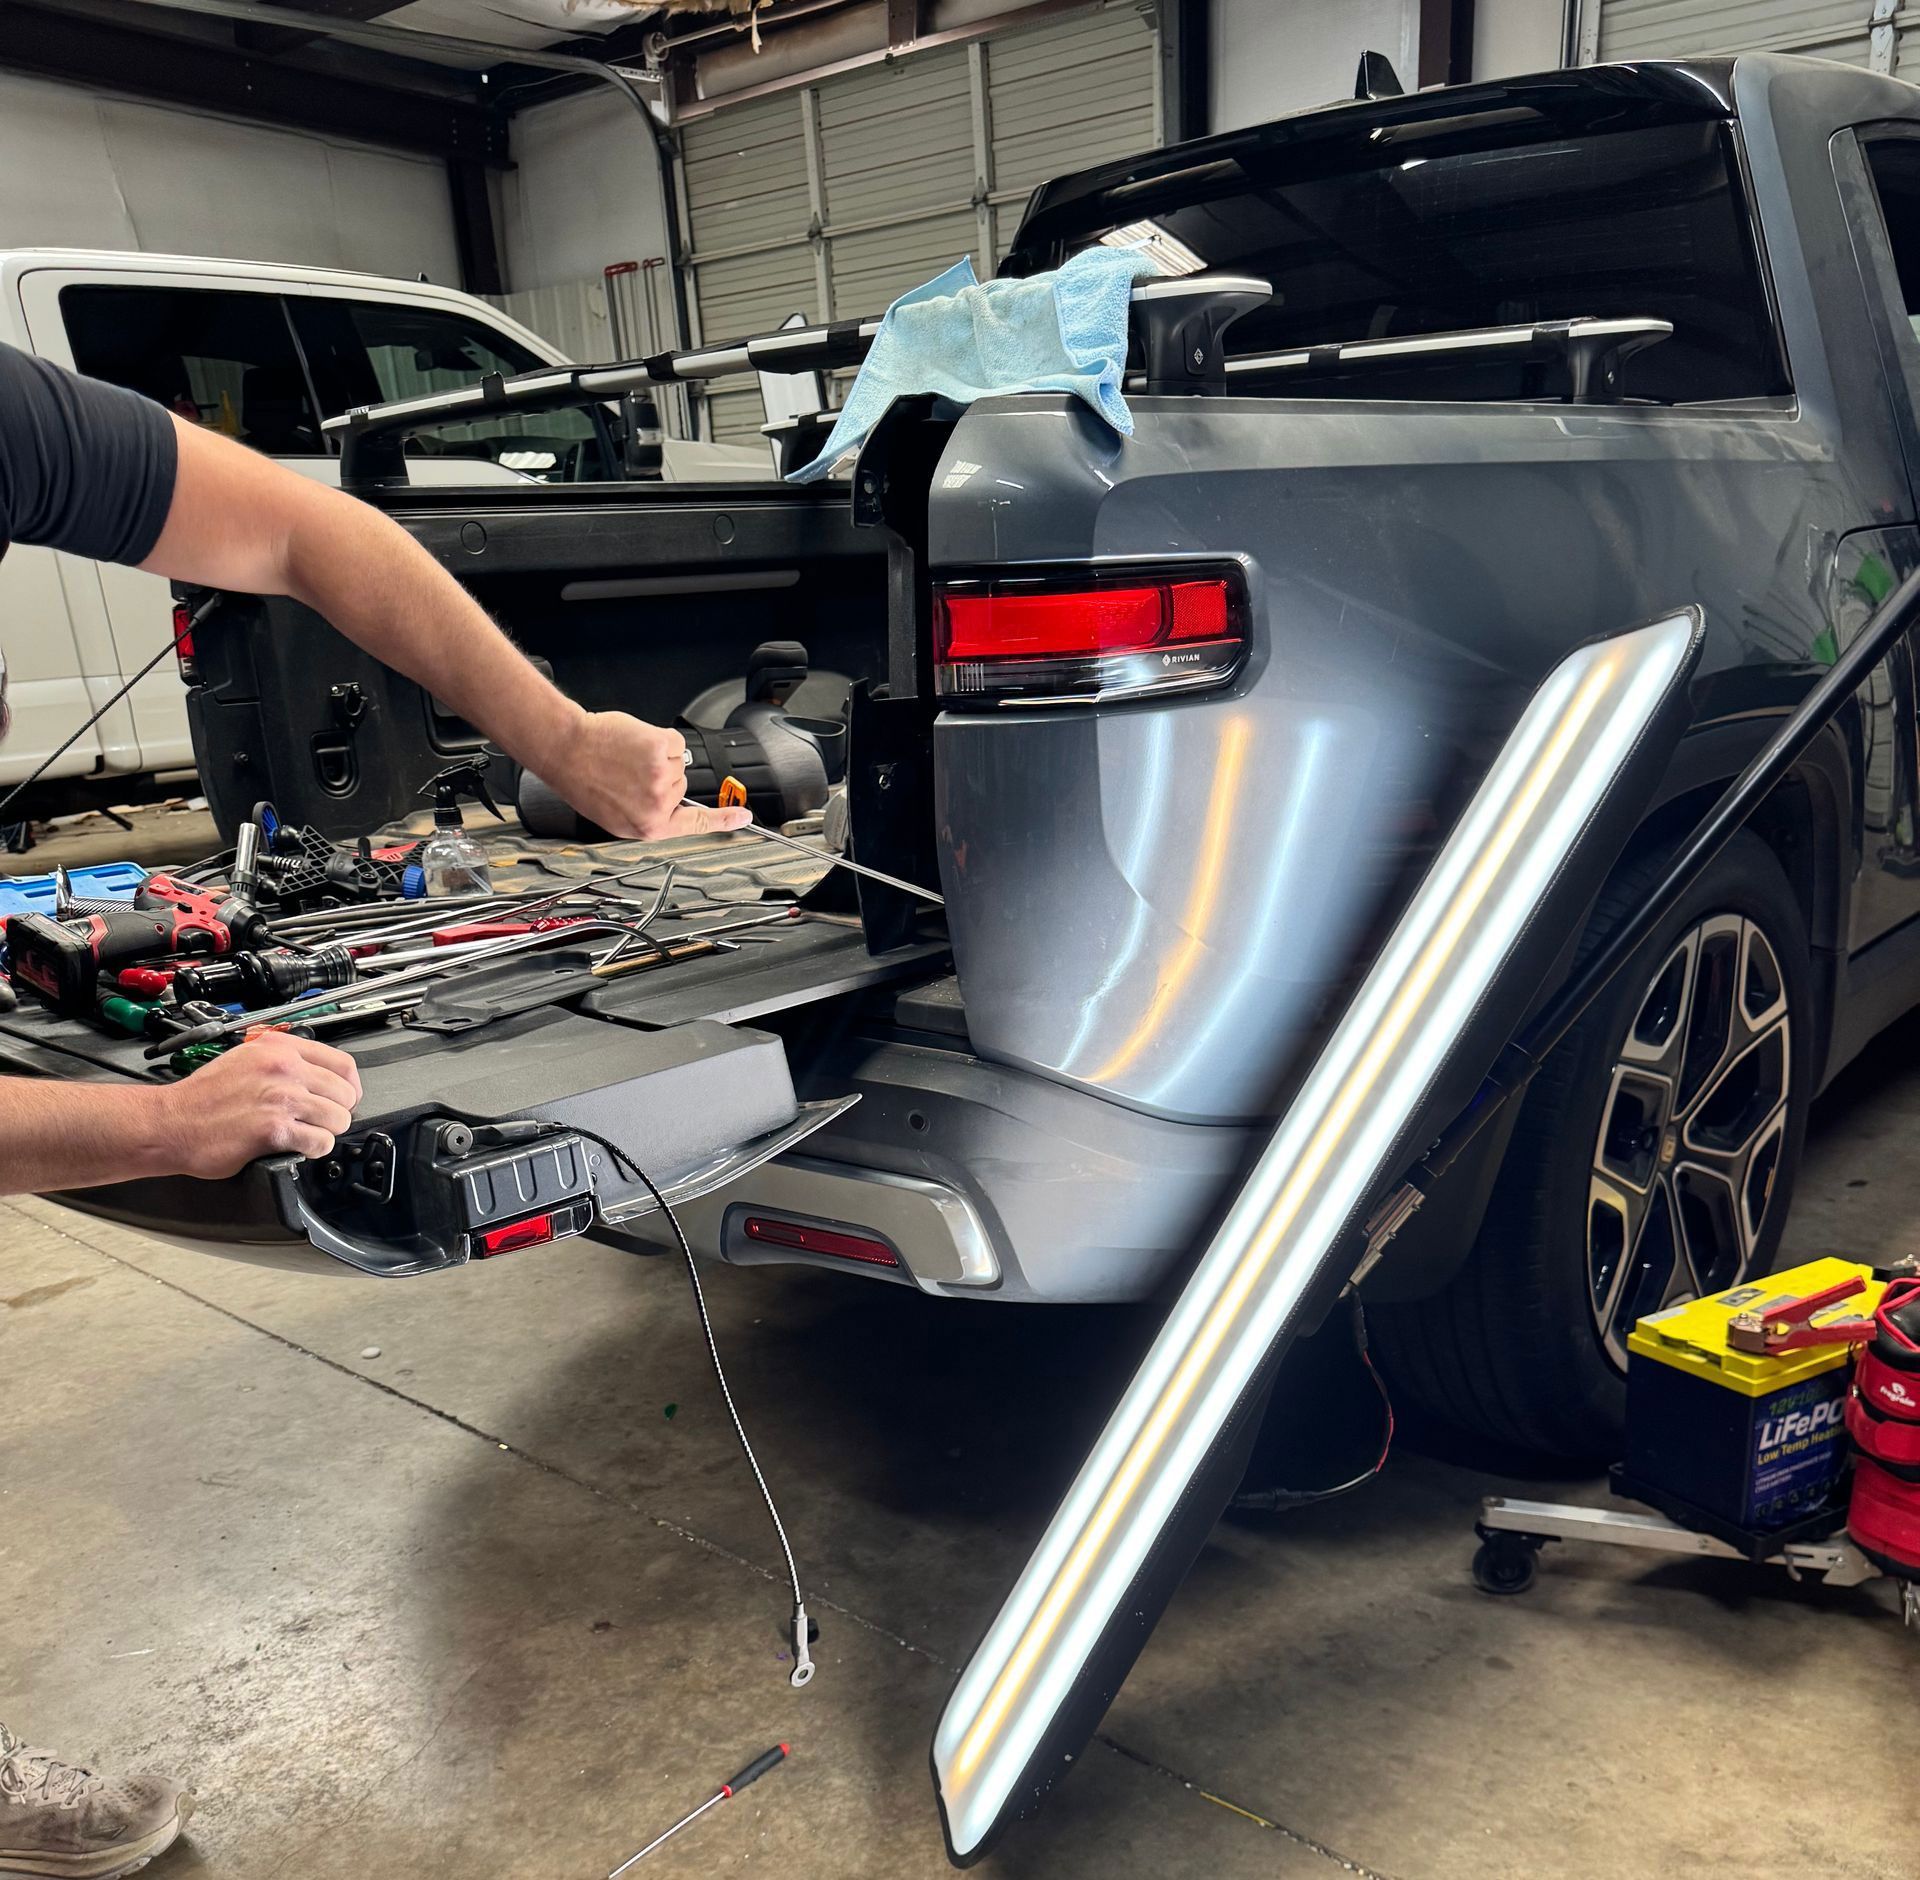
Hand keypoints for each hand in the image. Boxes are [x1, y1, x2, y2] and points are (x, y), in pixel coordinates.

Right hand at [162, 1032, 364, 1176]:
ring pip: (337, 1118)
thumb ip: (283, 1061)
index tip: (343, 1097)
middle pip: (344, 1093)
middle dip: (337, 1111)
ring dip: (326, 1131)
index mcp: (279, 1048)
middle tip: (320, 1121)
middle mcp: (284, 1069)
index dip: (349, 1086)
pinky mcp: (275, 1130)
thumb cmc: (201, 1097)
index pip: (342, 1064)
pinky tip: (297, 1147)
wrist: (170, 1123)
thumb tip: (318, 1075)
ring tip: (305, 1134)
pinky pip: (320, 1142)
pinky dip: (314, 1149)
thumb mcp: (245, 1059)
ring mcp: (281, 1098)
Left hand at [541, 711, 752, 841]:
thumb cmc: (584, 782)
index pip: (696, 825)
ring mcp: (661, 776)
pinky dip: (657, 738)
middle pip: (681, 785)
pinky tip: (635, 744)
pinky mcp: (660, 750)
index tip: (744, 817)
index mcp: (649, 826)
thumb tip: (669, 805)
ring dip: (656, 756)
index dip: (724, 821)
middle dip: (660, 776)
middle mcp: (658, 804)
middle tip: (629, 773)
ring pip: (676, 762)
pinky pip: (673, 742)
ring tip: (626, 759)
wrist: (566, 751)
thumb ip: (648, 814)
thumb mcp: (617, 815)